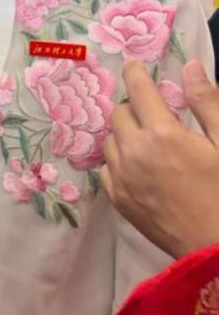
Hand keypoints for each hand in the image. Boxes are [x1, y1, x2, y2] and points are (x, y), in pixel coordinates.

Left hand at [102, 60, 218, 258]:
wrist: (216, 248)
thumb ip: (207, 103)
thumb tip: (189, 66)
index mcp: (163, 134)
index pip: (137, 89)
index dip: (134, 72)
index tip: (134, 66)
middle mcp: (134, 151)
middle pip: (119, 113)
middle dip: (134, 107)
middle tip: (155, 115)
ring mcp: (122, 177)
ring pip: (110, 140)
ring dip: (125, 134)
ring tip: (149, 142)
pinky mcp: (118, 199)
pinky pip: (107, 168)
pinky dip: (119, 161)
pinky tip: (140, 168)